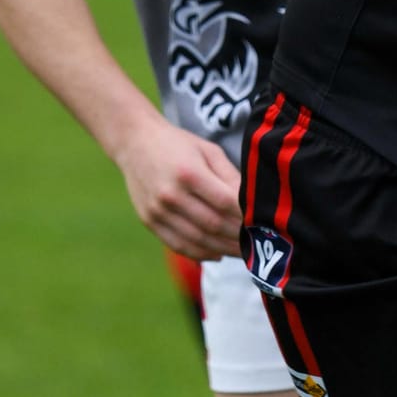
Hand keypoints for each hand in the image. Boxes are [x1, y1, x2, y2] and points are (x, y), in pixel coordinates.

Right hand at [113, 113, 243, 260]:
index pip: (225, 203)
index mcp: (189, 173)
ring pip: (196, 240)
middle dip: (237, 238)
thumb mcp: (208, 151)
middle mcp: (171, 194)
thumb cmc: (178, 144)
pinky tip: (217, 255)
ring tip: (241, 253)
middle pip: (212, 225)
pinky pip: (177, 244)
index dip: (245, 217)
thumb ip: (230, 176)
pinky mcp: (149, 220)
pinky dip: (199, 254)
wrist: (135, 142)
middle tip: (257, 244)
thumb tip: (251, 202)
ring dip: (222, 250)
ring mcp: (157, 210)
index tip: (262, 224)